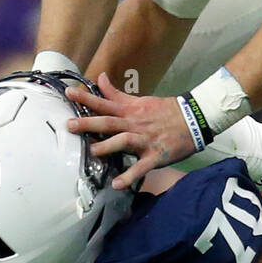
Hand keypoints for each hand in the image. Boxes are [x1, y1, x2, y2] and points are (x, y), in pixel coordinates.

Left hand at [65, 73, 196, 187]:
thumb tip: (99, 78)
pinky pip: (141, 166)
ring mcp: (145, 140)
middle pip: (109, 122)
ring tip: (91, 152)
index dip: (86, 98)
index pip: (104, 102)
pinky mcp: (155, 155)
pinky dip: (130, 175)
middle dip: (89, 124)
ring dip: (107, 147)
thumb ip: (117, 93)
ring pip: (124, 141)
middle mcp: (134, 124)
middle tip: (70, 126)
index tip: (68, 92)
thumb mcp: (140, 100)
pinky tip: (118, 184)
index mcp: (130, 111)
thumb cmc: (165, 111)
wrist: (193, 119)